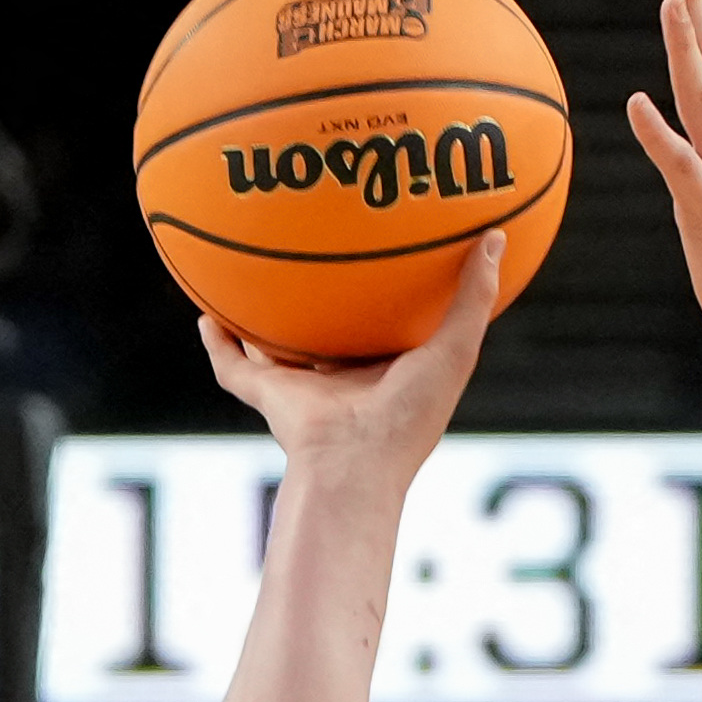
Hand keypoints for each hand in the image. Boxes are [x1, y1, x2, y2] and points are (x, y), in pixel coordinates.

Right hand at [197, 233, 501, 476]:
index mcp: (384, 372)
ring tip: (245, 274)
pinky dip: (217, 344)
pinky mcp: (268, 395)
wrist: (354, 464)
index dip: (381, 296)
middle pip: (326, 332)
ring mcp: (301, 388)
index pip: (383, 327)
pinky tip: (205, 313)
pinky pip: (232, 365)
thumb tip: (496, 237)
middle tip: (313, 254)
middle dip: (319, 301)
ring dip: (259, 317)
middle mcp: (340, 379)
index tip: (383, 258)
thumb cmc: (410, 415)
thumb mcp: (455, 349)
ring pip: (273, 346)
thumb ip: (475, 296)